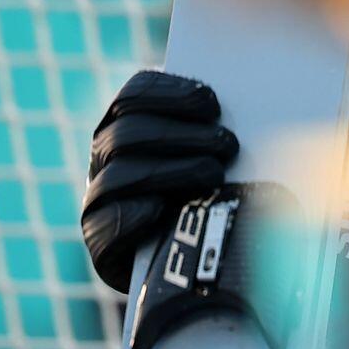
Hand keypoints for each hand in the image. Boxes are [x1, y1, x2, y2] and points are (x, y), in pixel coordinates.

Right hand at [81, 70, 239, 292]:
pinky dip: (133, 216)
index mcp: (125, 123)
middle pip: (127, 133)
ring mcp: (97, 198)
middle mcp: (104, 158)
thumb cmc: (208, 190)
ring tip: (215, 175)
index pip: (134, 95)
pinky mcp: (98, 241)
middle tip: (228, 144)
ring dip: (171, 171)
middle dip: (181, 135)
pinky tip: (162, 209)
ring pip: (117, 176)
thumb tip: (251, 110)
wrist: (189, 255)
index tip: (212, 102)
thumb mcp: (212, 153)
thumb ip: (216, 129)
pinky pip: (104, 227)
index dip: (170, 93)